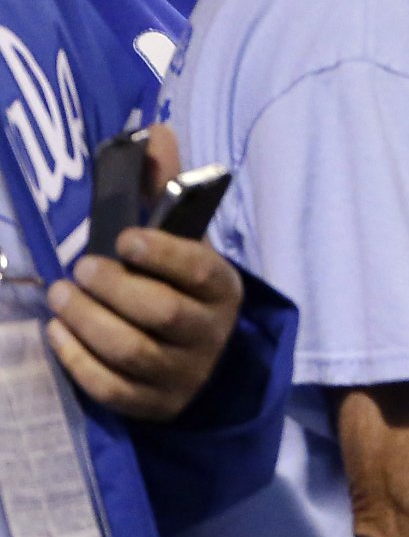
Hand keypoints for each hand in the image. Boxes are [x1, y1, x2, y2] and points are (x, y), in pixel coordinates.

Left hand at [44, 125, 241, 420]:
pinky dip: (78, 360)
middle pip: (162, 314)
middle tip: (82, 269)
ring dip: (88, 322)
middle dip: (114, 289)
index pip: (201, 272)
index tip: (124, 239)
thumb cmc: (178, 287)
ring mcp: (183, 374)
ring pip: (133, 352)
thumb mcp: (181, 240)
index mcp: (222, 289)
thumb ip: (165, 189)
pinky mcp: (153, 404)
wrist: (199, 358)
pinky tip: (59, 333)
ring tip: (62, 296)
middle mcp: (209, 334)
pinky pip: (112, 388)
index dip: (162, 255)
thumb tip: (156, 132)